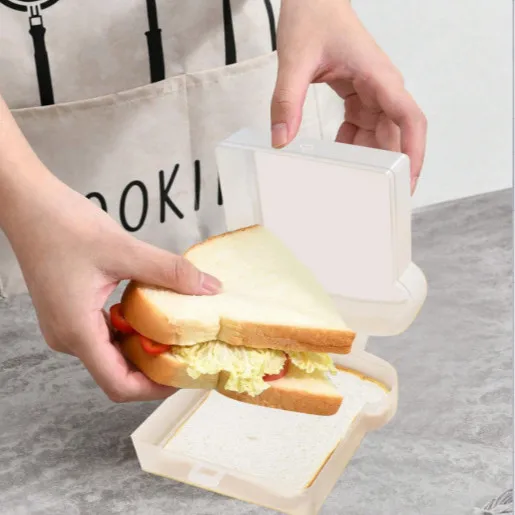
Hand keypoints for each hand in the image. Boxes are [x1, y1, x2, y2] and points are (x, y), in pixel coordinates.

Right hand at [4, 173, 220, 402]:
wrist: (28, 205)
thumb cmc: (64, 226)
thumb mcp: (125, 249)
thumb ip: (169, 272)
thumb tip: (210, 288)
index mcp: (77, 332)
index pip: (118, 384)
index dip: (154, 388)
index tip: (185, 375)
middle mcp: (68, 337)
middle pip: (117, 372)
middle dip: (154, 367)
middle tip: (190, 353)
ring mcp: (67, 325)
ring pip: (111, 352)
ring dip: (143, 347)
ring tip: (177, 335)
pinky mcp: (70, 311)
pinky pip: (103, 333)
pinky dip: (130, 330)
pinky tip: (152, 313)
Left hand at [271, 0, 426, 192]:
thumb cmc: (312, 16)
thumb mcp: (295, 60)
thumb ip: (286, 101)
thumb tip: (281, 141)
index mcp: (379, 78)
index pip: (409, 119)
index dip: (414, 153)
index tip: (407, 182)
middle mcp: (382, 88)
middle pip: (395, 135)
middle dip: (388, 166)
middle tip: (375, 199)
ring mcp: (372, 93)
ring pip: (379, 134)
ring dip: (367, 158)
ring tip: (352, 184)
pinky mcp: (359, 95)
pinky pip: (362, 128)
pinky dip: (351, 145)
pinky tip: (335, 158)